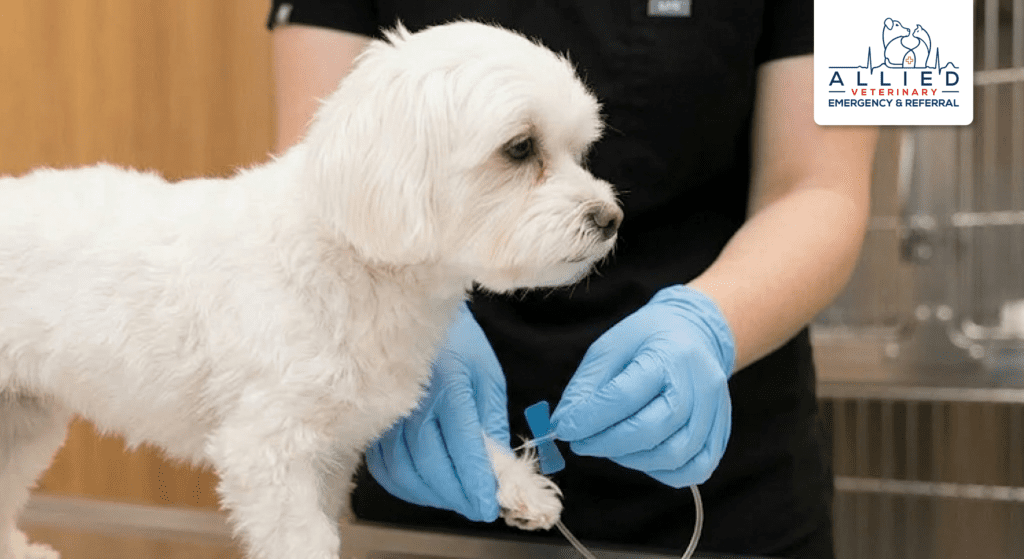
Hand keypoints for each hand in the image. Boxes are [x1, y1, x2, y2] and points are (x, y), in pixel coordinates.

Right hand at [365, 303, 508, 521]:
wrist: (413, 319)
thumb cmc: (457, 345)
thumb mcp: (488, 377)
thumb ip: (492, 424)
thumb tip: (499, 470)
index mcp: (447, 383)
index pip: (461, 445)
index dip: (475, 482)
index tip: (489, 506)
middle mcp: (412, 399)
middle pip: (431, 465)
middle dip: (458, 495)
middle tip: (479, 506)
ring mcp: (386, 413)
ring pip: (406, 473)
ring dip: (434, 496)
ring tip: (458, 497)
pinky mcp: (370, 425)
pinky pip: (385, 470)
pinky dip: (408, 487)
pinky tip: (428, 487)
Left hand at [551, 285, 734, 487]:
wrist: (694, 335)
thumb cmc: (646, 341)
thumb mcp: (609, 348)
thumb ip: (585, 388)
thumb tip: (563, 425)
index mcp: (668, 355)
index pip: (625, 396)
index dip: (590, 419)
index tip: (565, 429)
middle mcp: (699, 384)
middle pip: (651, 429)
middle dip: (607, 443)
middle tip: (582, 443)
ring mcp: (714, 411)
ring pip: (672, 455)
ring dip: (630, 459)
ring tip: (609, 445)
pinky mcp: (721, 432)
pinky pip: (694, 469)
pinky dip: (661, 472)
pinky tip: (640, 456)